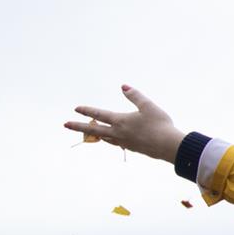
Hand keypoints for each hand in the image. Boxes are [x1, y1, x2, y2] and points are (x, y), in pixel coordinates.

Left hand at [64, 85, 185, 162]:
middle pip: (94, 130)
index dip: (87, 111)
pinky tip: (112, 139)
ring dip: (95, 134)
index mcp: (121, 121)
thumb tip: (123, 86)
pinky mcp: (132, 148)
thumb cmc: (160, 124)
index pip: (99, 115)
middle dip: (78, 126)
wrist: (168, 146)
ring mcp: (124, 143)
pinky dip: (109, 139)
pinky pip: (115, 143)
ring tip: (90, 132)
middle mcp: (118, 133)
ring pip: (105, 138)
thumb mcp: (148, 106)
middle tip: (65, 125)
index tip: (75, 109)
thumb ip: (135, 96)